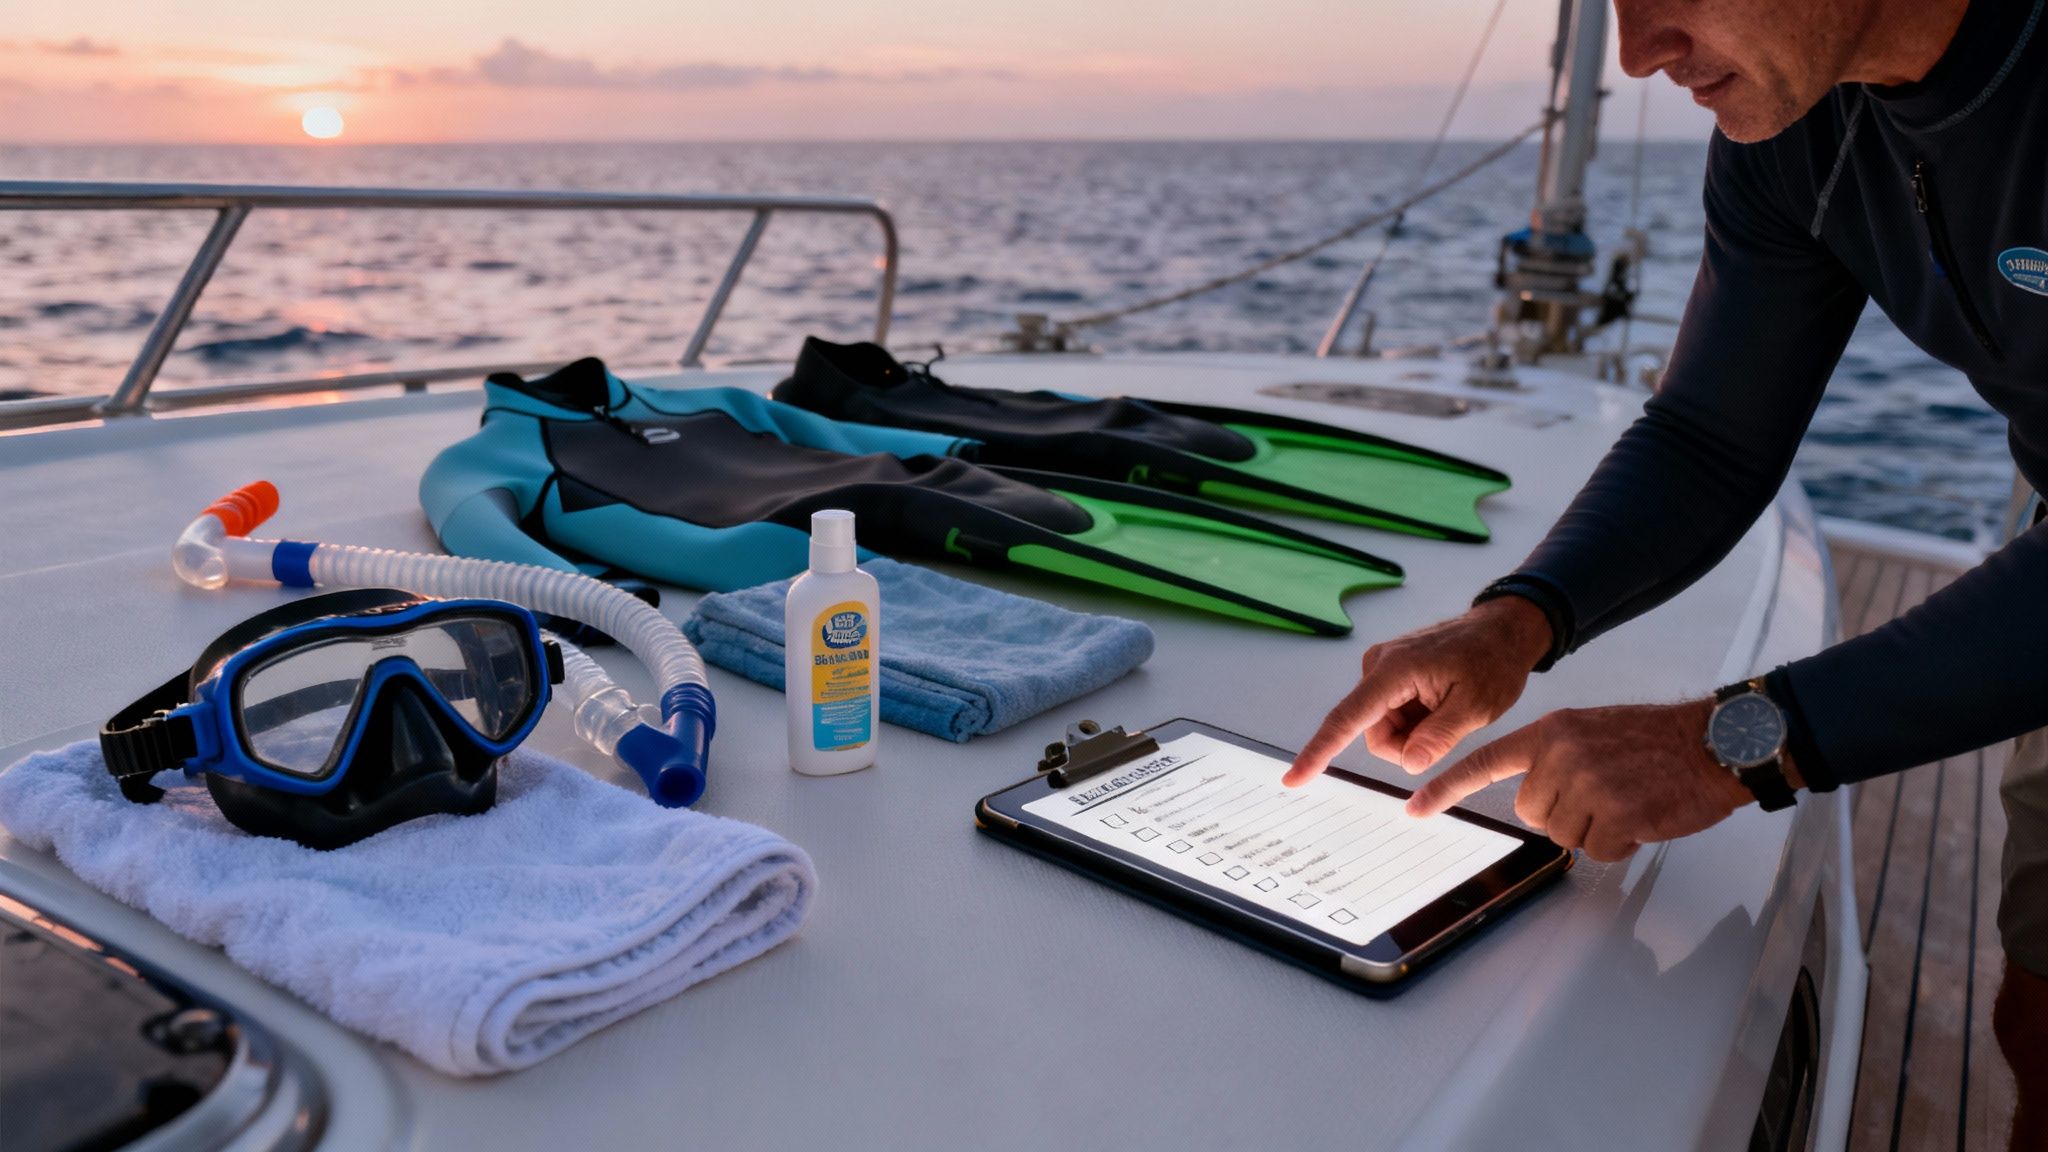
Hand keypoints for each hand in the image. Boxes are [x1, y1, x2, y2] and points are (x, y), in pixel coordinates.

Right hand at [1285, 596, 1553, 786]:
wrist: (1501, 630)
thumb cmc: (1493, 660)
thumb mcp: (1477, 706)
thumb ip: (1440, 736)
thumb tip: (1408, 763)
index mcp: (1395, 670)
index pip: (1348, 718)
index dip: (1319, 751)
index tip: (1294, 778)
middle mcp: (1378, 666)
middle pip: (1371, 731)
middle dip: (1405, 745)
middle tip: (1446, 731)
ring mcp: (1381, 668)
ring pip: (1380, 727)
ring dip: (1412, 734)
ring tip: (1445, 711)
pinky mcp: (1388, 674)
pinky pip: (1389, 714)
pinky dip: (1414, 722)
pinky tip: (1438, 705)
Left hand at [1405, 700, 1756, 861]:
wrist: (1714, 741)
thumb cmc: (1656, 740)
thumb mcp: (1592, 731)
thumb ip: (1556, 758)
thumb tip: (1535, 799)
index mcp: (1551, 732)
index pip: (1485, 762)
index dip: (1447, 789)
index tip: (1414, 809)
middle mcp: (1561, 755)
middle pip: (1532, 813)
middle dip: (1564, 814)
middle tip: (1604, 794)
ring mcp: (1589, 784)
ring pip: (1564, 835)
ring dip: (1595, 830)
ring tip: (1628, 800)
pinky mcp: (1617, 814)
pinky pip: (1599, 851)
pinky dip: (1620, 845)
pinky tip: (1642, 817)